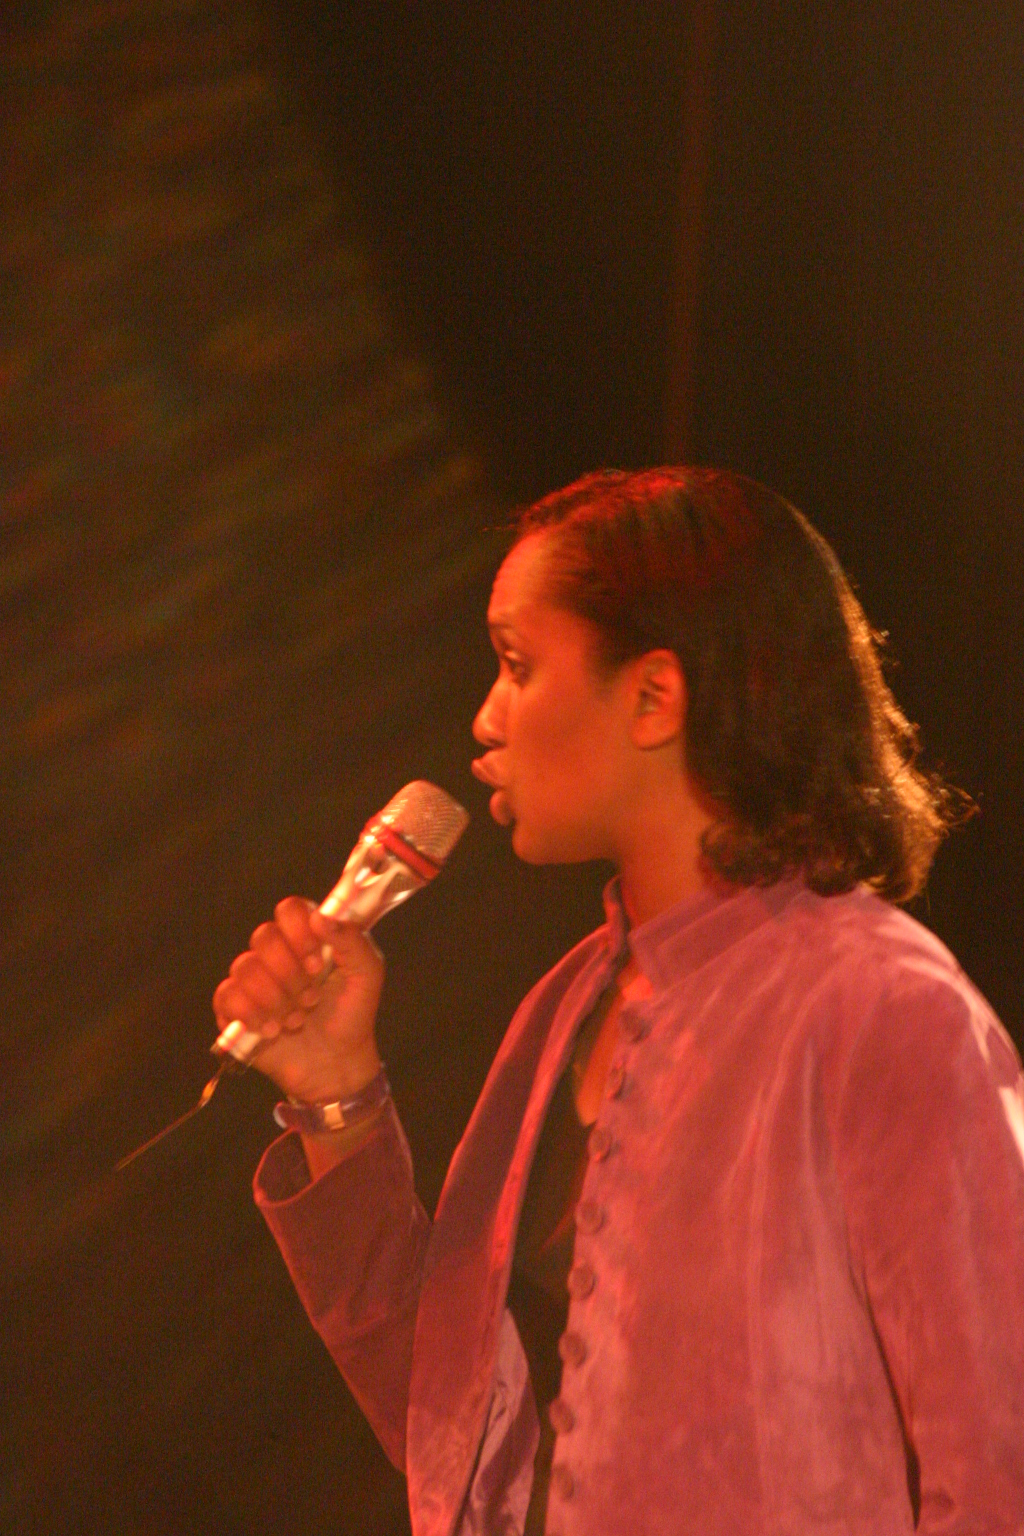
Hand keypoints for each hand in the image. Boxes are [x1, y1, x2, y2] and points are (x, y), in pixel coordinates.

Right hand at [212, 898, 383, 1104]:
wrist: (337, 1063)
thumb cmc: (352, 1013)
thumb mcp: (367, 974)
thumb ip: (352, 940)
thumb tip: (321, 918)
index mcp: (307, 936)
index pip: (289, 910)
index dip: (299, 931)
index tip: (316, 961)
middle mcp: (277, 953)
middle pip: (264, 936)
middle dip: (291, 973)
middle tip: (312, 998)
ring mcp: (253, 980)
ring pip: (245, 967)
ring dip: (276, 999)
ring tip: (297, 1020)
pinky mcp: (235, 1009)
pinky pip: (227, 996)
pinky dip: (252, 1015)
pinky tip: (273, 1031)